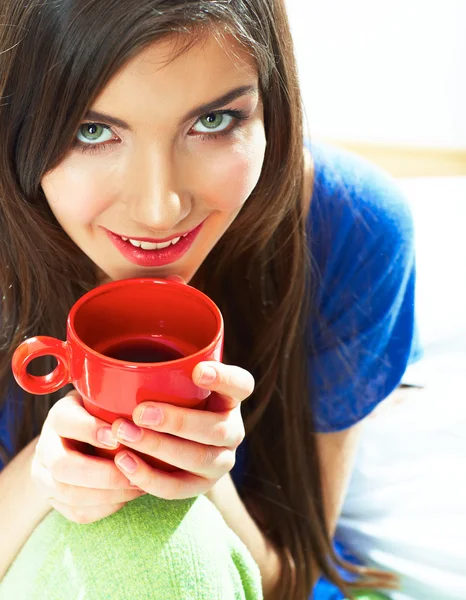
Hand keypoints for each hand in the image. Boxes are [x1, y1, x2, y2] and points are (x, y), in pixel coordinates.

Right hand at [32, 390, 144, 523]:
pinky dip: (107, 507)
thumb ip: (118, 405)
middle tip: (135, 473)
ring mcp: (45, 477)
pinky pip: (79, 512)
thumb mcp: (106, 403)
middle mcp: (46, 447)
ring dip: (109, 494)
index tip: (118, 436)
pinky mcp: (55, 501)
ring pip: (70, 494)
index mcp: (58, 417)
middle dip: (102, 473)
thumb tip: (148, 412)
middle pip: (62, 466)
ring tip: (139, 486)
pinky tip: (129, 495)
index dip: (90, 430)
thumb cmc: (102, 417)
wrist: (77, 442)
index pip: (65, 421)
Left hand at [111, 361, 252, 498]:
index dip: (224, 379)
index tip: (197, 371)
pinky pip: (178, 488)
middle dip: (177, 421)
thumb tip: (118, 356)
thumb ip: (163, 370)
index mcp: (230, 398)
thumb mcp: (174, 382)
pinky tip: (123, 461)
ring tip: (123, 434)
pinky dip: (148, 477)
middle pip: (217, 429)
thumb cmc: (168, 399)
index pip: (241, 385)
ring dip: (159, 447)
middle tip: (140, 412)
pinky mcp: (202, 487)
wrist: (170, 443)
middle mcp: (232, 430)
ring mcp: (221, 461)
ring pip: (198, 459)